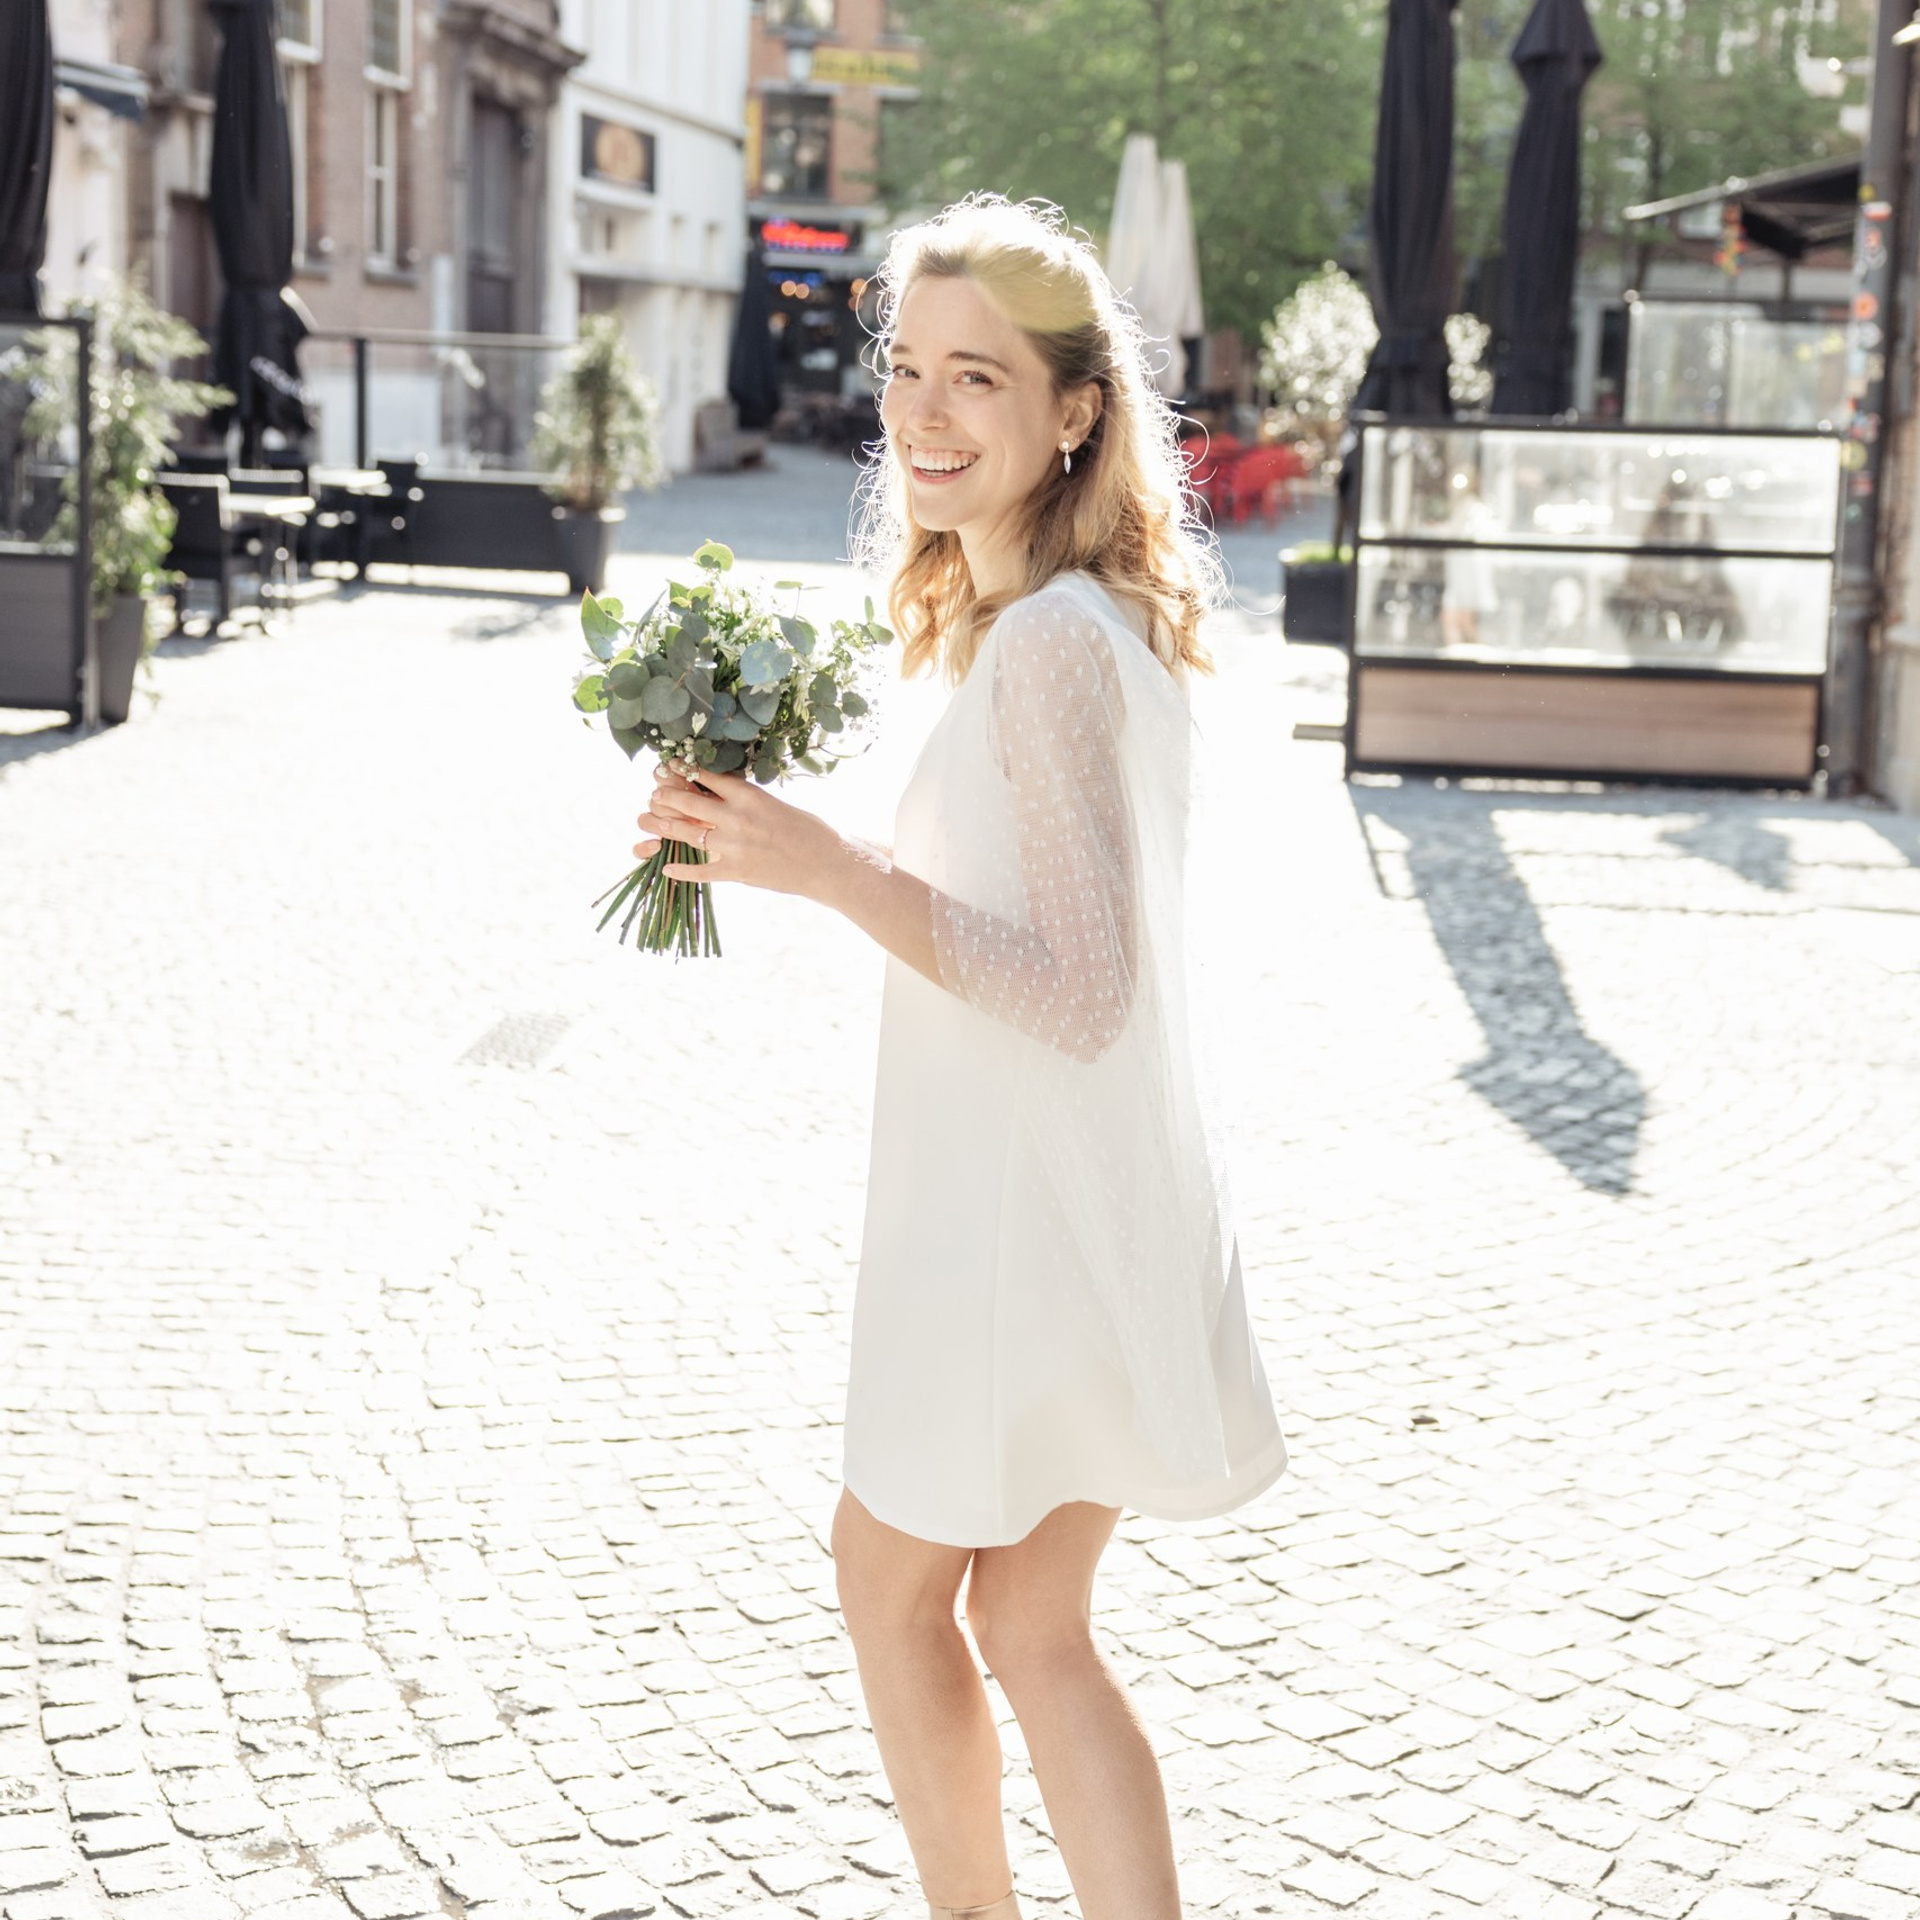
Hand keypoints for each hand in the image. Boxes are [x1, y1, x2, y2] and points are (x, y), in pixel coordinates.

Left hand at [635, 756, 837, 897]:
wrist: (827, 864)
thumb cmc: (809, 830)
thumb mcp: (775, 804)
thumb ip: (746, 801)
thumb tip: (718, 795)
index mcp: (749, 796)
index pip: (706, 777)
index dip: (683, 771)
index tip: (668, 767)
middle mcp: (737, 818)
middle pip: (688, 803)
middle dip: (666, 797)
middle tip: (654, 795)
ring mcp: (734, 846)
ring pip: (687, 833)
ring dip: (664, 826)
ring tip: (650, 820)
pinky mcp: (737, 872)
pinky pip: (701, 872)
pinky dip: (682, 870)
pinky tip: (668, 867)